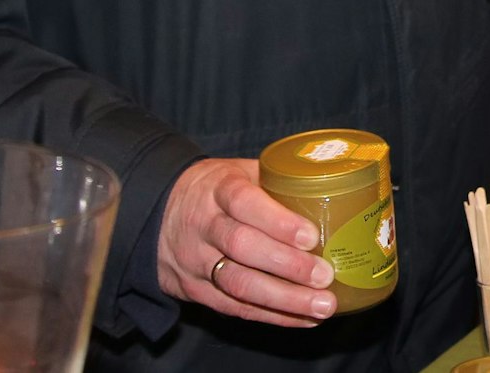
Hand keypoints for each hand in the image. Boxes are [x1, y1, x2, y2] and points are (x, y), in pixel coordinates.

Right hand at [157, 158, 334, 326]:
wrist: (155, 214)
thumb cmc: (214, 190)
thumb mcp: (238, 172)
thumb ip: (277, 181)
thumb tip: (334, 191)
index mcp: (218, 188)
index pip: (244, 202)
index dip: (277, 221)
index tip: (310, 236)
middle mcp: (204, 225)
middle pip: (243, 247)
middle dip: (288, 265)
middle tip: (325, 275)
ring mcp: (196, 261)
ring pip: (238, 284)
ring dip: (284, 299)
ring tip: (322, 305)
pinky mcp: (195, 291)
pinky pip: (234, 308)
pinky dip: (272, 316)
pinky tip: (303, 319)